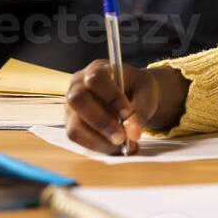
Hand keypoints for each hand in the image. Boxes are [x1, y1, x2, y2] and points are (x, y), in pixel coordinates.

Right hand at [64, 61, 189, 154]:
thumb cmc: (138, 90)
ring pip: (75, 125)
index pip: (97, 79)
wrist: (133, 96)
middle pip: (78, 100)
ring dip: (100, 140)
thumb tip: (132, 133)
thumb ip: (140, 110)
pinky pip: (77, 138)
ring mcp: (71, 105)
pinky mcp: (71, 123)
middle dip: (101, 122)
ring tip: (123, 147)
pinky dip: (97, 146)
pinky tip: (115, 148)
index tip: (128, 114)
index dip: (111, 97)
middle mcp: (78, 84)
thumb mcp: (146, 93)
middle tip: (122, 138)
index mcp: (98, 68)